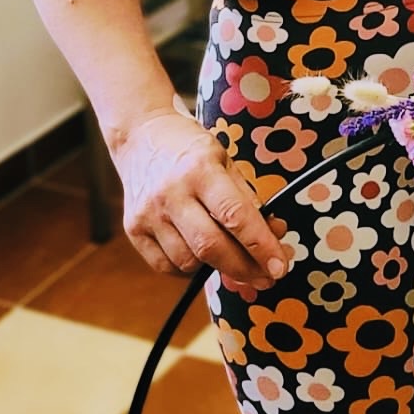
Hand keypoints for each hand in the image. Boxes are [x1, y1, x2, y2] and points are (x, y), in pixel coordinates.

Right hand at [111, 109, 287, 287]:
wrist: (141, 136)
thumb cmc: (189, 148)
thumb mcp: (224, 159)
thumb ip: (247, 197)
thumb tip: (274, 233)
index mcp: (200, 168)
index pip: (235, 215)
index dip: (260, 245)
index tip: (280, 265)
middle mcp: (172, 193)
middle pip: (211, 246)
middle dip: (244, 268)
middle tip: (266, 277)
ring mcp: (148, 214)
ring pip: (188, 262)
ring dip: (216, 267)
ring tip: (232, 257)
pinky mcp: (133, 231)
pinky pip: (166, 266)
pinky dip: (188, 269)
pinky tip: (201, 257)